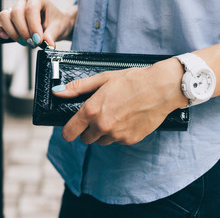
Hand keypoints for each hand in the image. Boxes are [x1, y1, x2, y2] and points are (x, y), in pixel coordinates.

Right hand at [0, 0, 76, 46]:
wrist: (56, 24)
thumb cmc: (57, 22)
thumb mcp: (59, 28)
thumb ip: (52, 35)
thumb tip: (48, 43)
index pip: (30, 10)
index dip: (33, 27)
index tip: (38, 40)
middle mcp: (23, 1)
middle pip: (15, 14)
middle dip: (24, 32)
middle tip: (33, 43)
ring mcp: (13, 9)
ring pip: (4, 17)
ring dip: (13, 33)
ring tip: (25, 42)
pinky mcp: (7, 19)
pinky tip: (6, 37)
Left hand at [52, 58, 187, 145]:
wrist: (161, 88)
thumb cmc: (133, 80)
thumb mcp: (103, 79)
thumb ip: (79, 87)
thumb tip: (58, 93)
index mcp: (92, 110)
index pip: (70, 132)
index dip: (68, 132)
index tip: (70, 131)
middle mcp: (103, 125)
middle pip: (86, 139)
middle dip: (89, 130)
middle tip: (101, 115)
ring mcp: (117, 135)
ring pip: (103, 140)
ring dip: (105, 132)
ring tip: (117, 115)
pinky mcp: (130, 140)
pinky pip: (118, 140)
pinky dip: (120, 133)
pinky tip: (128, 119)